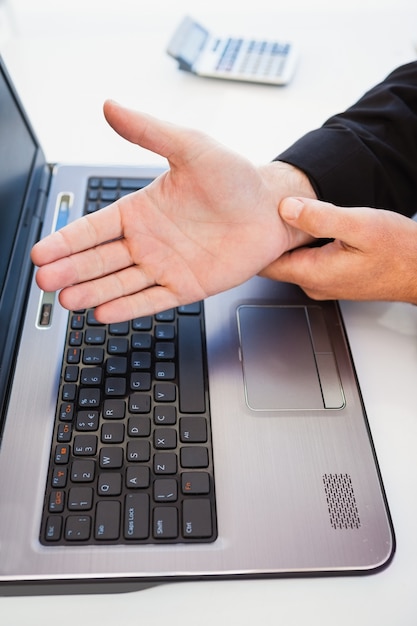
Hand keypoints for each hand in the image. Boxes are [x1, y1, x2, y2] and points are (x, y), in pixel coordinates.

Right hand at [31, 102, 313, 321]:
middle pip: (99, 259)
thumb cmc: (234, 178)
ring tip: (67, 299)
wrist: (271, 209)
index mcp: (141, 210)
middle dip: (71, 269)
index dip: (66, 240)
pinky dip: (129, 306)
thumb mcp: (191, 147)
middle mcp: (147, 240)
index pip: (93, 228)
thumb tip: (111, 106)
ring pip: (120, 282)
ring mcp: (164, 265)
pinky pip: (152, 299)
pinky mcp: (185, 286)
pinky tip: (106, 312)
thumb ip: (150, 131)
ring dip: (92, 291)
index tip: (42, 252)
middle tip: (45, 280)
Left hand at [261, 196, 416, 303]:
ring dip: (287, 241)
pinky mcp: (334, 278)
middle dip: (268, 239)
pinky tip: (310, 227)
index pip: (264, 265)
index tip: (249, 221)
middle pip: (275, 262)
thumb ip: (320, 218)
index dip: (253, 243)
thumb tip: (286, 208)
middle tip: (263, 213)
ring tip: (285, 216)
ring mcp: (323, 283)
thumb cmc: (399, 252)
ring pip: (292, 260)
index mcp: (313, 273)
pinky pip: (308, 261)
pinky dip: (304, 244)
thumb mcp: (359, 226)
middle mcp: (313, 284)